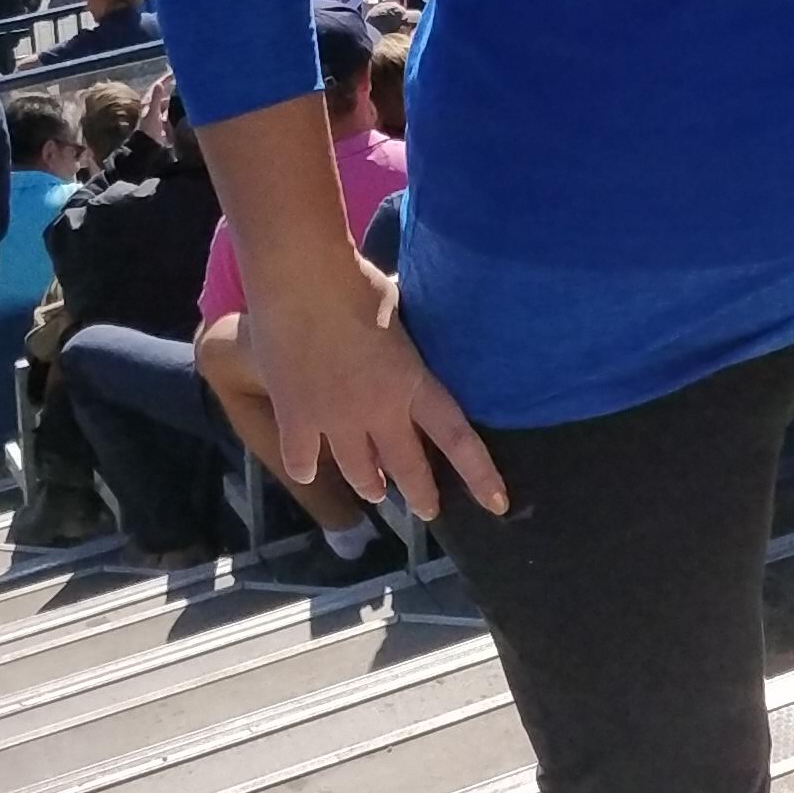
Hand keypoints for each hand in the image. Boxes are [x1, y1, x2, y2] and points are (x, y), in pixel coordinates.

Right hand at [253, 256, 507, 521]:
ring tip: (374, 491)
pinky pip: (303, 461)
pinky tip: (308, 470)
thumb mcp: (400, 311)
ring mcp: (335, 420)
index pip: (458, 439)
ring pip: (359, 473)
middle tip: (427, 512)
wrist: (301, 280)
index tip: (497, 504)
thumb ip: (405, 336)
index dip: (480, 475)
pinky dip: (306, 467)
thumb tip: (407, 324)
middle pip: (407, 469)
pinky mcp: (296, 418)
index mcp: (414, 384)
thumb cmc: (356, 283)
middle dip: (420, 495)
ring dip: (370, 486)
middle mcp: (379, 412)